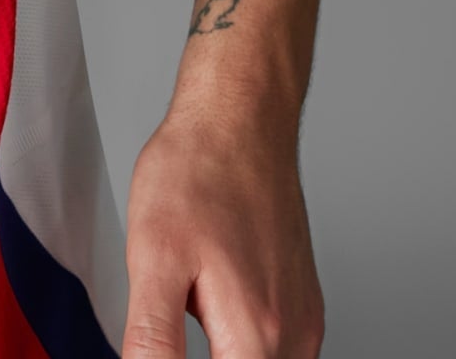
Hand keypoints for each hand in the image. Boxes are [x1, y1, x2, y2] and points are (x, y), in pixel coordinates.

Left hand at [121, 105, 323, 356]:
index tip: (162, 345)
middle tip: (172, 313)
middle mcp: (292, 337)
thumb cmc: (195, 173)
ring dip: (224, 353)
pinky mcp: (302, 300)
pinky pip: (274, 346)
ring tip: (188, 302)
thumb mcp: (153, 258)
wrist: (238, 119)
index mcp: (255, 336)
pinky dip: (239, 338)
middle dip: (205, 355)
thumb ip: (153, 337)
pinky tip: (209, 296)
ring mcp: (302, 318)